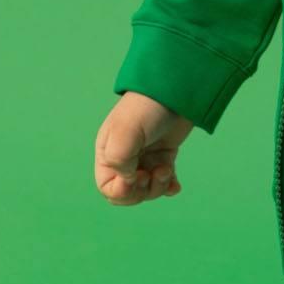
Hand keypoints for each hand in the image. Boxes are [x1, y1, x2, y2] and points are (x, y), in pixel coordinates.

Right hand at [95, 90, 195, 205]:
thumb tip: (128, 180)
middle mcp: (124, 157)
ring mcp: (145, 157)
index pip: (107, 187)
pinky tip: (175, 185)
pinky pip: (162, 181)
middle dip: (141, 192)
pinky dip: (168, 187)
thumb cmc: (146, 108)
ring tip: (166, 170)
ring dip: (157, 187)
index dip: (121, 191)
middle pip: (127, 192)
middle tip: (153, 175)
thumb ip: (118, 160)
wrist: (177, 90)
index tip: (137, 177)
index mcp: (108, 152)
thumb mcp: (126, 132)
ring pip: (146, 189)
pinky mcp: (163, 155)